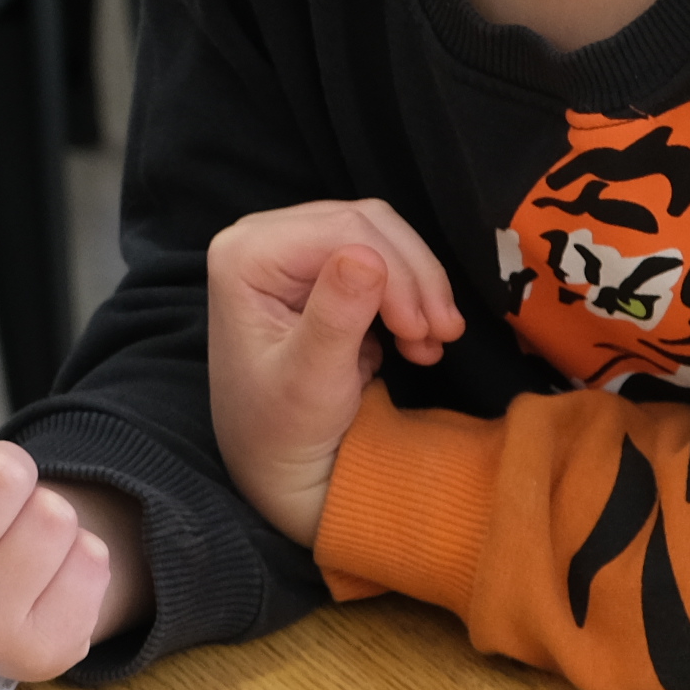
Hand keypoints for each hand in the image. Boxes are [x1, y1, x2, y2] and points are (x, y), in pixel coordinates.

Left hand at [206, 199, 454, 543]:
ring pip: (383, 237)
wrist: (279, 466)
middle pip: (366, 223)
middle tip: (444, 335)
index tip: (423, 331)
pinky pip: (383, 260)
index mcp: (245, 254)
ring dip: (419, 289)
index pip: (342, 228)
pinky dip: (411, 298)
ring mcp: (292, 251)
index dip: (397, 272)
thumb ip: (335, 317)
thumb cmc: (283, 430)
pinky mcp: (321, 271)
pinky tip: (420, 343)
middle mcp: (263, 239)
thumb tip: (367, 255)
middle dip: (415, 278)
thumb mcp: (310, 380)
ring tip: (430, 345)